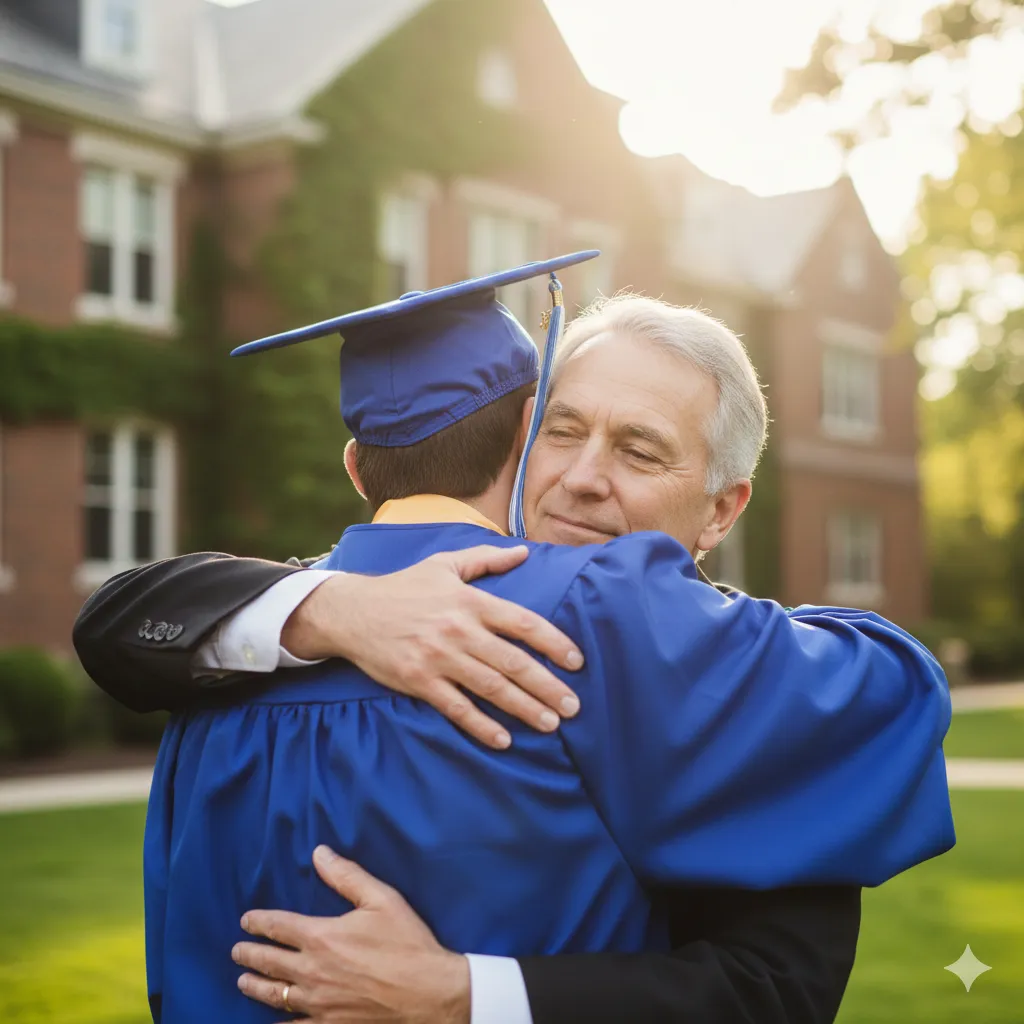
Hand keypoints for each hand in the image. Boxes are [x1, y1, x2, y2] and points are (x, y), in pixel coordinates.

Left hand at [233, 845, 469, 1023]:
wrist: (428, 993)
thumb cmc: (406, 943)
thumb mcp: (381, 899)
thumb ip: (346, 875)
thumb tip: (319, 852)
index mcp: (322, 936)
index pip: (279, 926)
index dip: (259, 922)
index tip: (246, 920)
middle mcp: (312, 971)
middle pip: (270, 961)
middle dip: (250, 954)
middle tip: (237, 950)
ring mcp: (318, 1003)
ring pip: (275, 995)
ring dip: (255, 986)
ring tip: (242, 982)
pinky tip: (271, 1023)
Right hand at [282, 545, 583, 748]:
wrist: (353, 611)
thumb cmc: (403, 587)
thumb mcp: (444, 564)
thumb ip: (486, 559)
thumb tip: (523, 553)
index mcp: (470, 601)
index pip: (523, 623)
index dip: (553, 643)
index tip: (576, 661)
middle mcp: (459, 630)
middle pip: (513, 661)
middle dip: (547, 685)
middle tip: (573, 706)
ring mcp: (439, 657)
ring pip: (491, 687)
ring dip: (524, 708)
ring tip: (551, 724)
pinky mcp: (419, 681)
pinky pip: (456, 707)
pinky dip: (481, 725)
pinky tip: (503, 739)